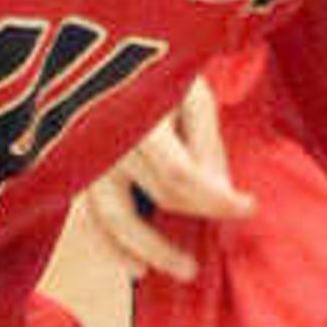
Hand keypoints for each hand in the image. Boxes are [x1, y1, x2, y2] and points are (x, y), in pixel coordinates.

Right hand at [76, 78, 252, 283]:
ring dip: (152, 249)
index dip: (216, 198)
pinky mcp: (77, 174)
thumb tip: (221, 193)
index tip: (249, 207)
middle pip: (157, 194)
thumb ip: (205, 141)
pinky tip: (139, 269)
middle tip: (234, 221)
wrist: (104, 57)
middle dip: (199, 212)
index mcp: (135, 113)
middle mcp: (105, 139)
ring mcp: (86, 160)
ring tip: (187, 269)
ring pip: (116, 218)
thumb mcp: (189, 90)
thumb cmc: (155, 69)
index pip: (179, 174)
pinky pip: (94, 221)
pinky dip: (114, 248)